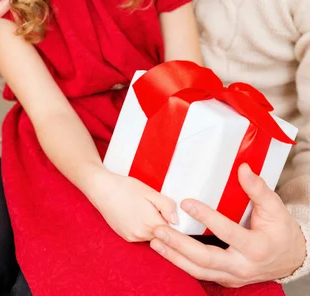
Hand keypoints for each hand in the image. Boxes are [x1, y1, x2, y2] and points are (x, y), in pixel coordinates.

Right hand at [89, 169, 177, 241]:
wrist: (102, 189)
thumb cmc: (125, 188)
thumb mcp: (150, 191)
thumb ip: (167, 206)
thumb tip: (176, 220)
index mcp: (151, 223)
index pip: (172, 231)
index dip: (174, 221)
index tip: (171, 212)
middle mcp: (141, 235)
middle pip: (162, 235)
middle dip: (163, 223)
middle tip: (156, 206)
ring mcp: (132, 237)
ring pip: (152, 236)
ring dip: (153, 226)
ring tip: (145, 208)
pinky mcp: (125, 236)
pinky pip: (140, 236)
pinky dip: (143, 228)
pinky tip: (137, 214)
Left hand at [150, 164, 305, 286]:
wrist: (290, 260)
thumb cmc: (280, 230)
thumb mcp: (275, 207)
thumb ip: (257, 188)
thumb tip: (243, 168)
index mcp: (256, 247)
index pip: (227, 232)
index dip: (206, 217)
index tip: (186, 203)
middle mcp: (242, 266)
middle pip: (206, 259)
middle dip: (180, 244)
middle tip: (159, 228)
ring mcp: (232, 276)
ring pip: (199, 271)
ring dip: (174, 256)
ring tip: (155, 240)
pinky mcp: (225, 279)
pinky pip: (200, 274)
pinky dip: (181, 263)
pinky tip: (166, 250)